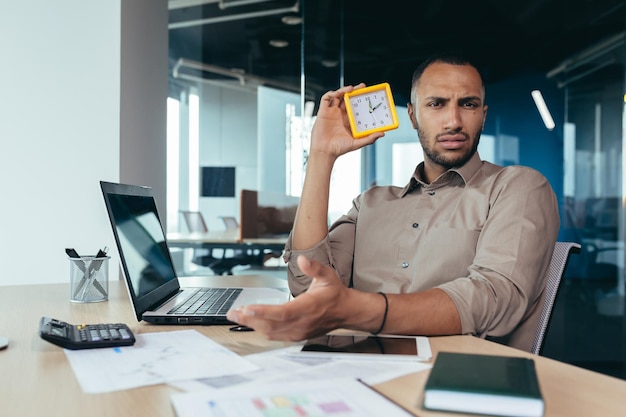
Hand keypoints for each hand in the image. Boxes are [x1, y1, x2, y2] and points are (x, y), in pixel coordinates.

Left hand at [226, 256, 349, 340]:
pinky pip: (275, 336)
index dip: (263, 312)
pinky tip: (251, 323)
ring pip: (271, 332)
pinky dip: (261, 329)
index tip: (247, 309)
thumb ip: (314, 268)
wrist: (345, 312)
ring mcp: (298, 332)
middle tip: (233, 313)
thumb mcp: (327, 275)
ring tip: (237, 316)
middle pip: (271, 325)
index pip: (282, 313)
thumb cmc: (334, 293)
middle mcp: (302, 322)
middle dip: (250, 319)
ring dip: (252, 325)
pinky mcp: (296, 336)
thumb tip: (302, 260)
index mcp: (308, 307)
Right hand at [309, 84, 383, 158]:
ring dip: (343, 90)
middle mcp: (340, 114)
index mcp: (348, 120)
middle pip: (347, 98)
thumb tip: (382, 133)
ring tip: (351, 89)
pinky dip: (331, 93)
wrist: (325, 152)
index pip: (355, 106)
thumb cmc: (339, 149)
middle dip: (354, 91)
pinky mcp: (323, 112)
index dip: (360, 99)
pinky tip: (337, 93)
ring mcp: (331, 112)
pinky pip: (326, 99)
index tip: (368, 94)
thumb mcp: (357, 143)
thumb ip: (369, 138)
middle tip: (362, 87)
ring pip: (337, 96)